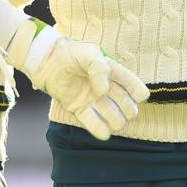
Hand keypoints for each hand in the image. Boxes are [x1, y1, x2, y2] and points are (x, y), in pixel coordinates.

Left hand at [8, 22, 149, 139]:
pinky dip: (100, 130)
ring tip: (114, 122)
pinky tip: (104, 133)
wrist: (48, 60)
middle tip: (123, 109)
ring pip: (112, 117)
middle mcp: (106, 89)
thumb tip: (104, 92)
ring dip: (116, 121)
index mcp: (113, 73)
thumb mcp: (89, 53)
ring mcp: (93, 100)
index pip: (134, 86)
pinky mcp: (79, 109)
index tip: (138, 95)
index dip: (138, 93)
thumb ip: (99, 68)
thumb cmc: (71, 53)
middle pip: (126, 105)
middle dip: (128, 110)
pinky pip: (92, 123)